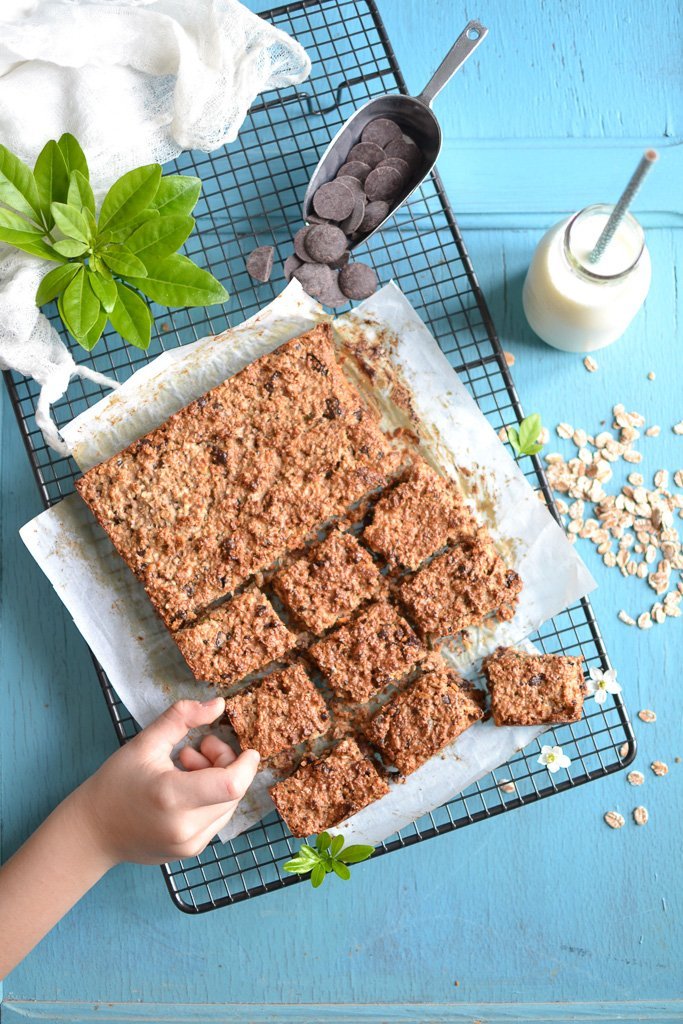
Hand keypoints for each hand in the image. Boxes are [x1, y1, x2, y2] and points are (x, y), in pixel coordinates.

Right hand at [73, 697, 258, 865]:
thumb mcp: (144, 742)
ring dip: (218, 781)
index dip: (245, 765)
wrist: (92, 832)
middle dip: (225, 764)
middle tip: (196, 749)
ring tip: (185, 767)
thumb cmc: (115, 783)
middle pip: (232, 792)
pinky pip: (217, 819)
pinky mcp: (190, 852)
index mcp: (171, 796)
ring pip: (228, 806)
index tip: (246, 749)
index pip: (231, 785)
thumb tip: (219, 705)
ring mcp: (189, 845)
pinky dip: (210, 799)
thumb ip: (182, 718)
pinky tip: (185, 788)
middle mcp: (184, 827)